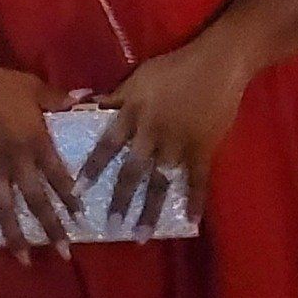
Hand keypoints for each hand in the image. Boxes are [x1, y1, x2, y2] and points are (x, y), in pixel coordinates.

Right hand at [0, 45, 80, 263]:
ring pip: (5, 209)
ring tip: (23, 258)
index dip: (71, 199)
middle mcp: (16, 161)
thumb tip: (86, 101)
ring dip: (15, 235)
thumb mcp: (35, 88)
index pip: (59, 177)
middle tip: (64, 253)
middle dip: (51, 229)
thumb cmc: (0, 84)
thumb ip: (60, 100)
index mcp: (35, 142)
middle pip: (36, 201)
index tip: (82, 219)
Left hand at [77, 35, 250, 233]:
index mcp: (134, 112)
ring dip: (151, 210)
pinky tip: (191, 222)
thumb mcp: (139, 77)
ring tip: (142, 236)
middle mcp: (153, 132)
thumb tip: (84, 105)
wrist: (219, 62)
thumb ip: (114, 97)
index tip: (78, 191)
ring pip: (162, 181)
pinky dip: (195, 201)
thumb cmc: (175, 67)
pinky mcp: (204, 148)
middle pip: (133, 171)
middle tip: (111, 226)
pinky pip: (198, 179)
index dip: (93, 167)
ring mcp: (179, 142)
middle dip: (121, 200)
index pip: (107, 143)